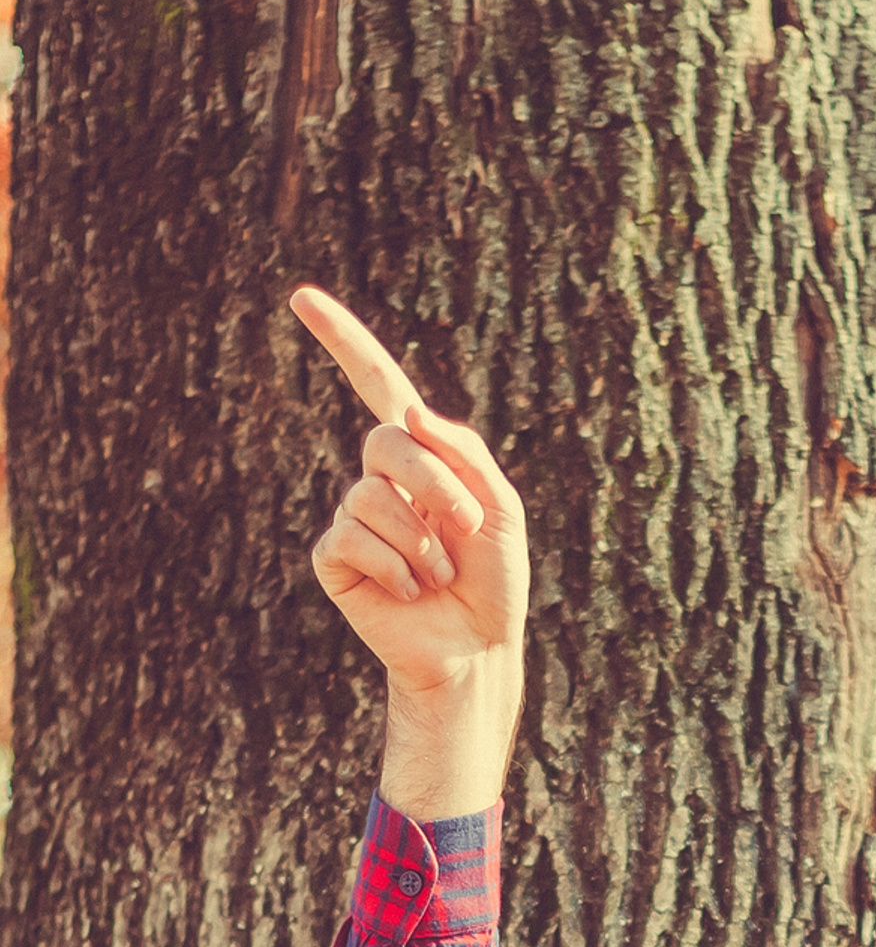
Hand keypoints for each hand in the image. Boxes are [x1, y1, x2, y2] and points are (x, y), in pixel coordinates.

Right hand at [292, 286, 528, 814]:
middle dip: (436, 484)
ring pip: (373, 496)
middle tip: (469, 529)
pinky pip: (353, 539)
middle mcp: (380, 479)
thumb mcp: (502, 510)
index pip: (377, 386)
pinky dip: (396, 568)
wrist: (478, 648)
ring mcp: (353, 517)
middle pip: (386, 441)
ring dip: (424, 542)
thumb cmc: (494, 581)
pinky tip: (410, 592)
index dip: (344, 342)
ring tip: (440, 575)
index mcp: (421, 459)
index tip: (301, 298)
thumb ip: (466, 454)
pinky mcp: (334, 558)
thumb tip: (411, 411)